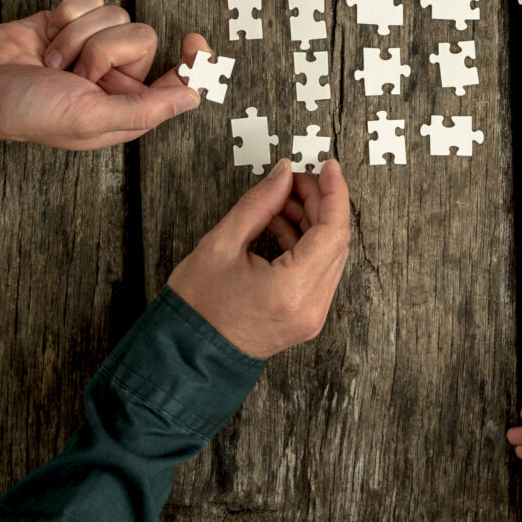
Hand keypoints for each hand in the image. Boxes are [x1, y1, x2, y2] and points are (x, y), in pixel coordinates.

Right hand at [0, 0, 204, 148]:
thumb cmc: (32, 112)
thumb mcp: (90, 119)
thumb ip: (145, 109)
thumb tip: (194, 97)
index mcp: (126, 104)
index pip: (176, 80)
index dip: (191, 62)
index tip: (195, 42)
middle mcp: (114, 74)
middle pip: (141, 37)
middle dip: (103, 51)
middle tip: (75, 72)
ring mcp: (92, 44)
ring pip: (115, 16)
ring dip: (77, 36)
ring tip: (53, 61)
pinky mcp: (71, 19)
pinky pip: (90, 0)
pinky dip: (66, 15)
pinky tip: (48, 36)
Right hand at [165, 160, 351, 359]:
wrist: (186, 355)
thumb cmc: (196, 307)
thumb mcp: (220, 244)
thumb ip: (258, 204)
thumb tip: (283, 174)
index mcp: (291, 290)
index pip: (332, 231)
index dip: (334, 193)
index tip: (328, 167)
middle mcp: (310, 307)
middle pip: (335, 242)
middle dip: (320, 203)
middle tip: (295, 179)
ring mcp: (311, 316)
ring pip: (329, 256)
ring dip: (312, 222)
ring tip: (282, 200)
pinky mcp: (305, 318)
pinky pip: (318, 272)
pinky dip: (306, 244)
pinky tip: (282, 224)